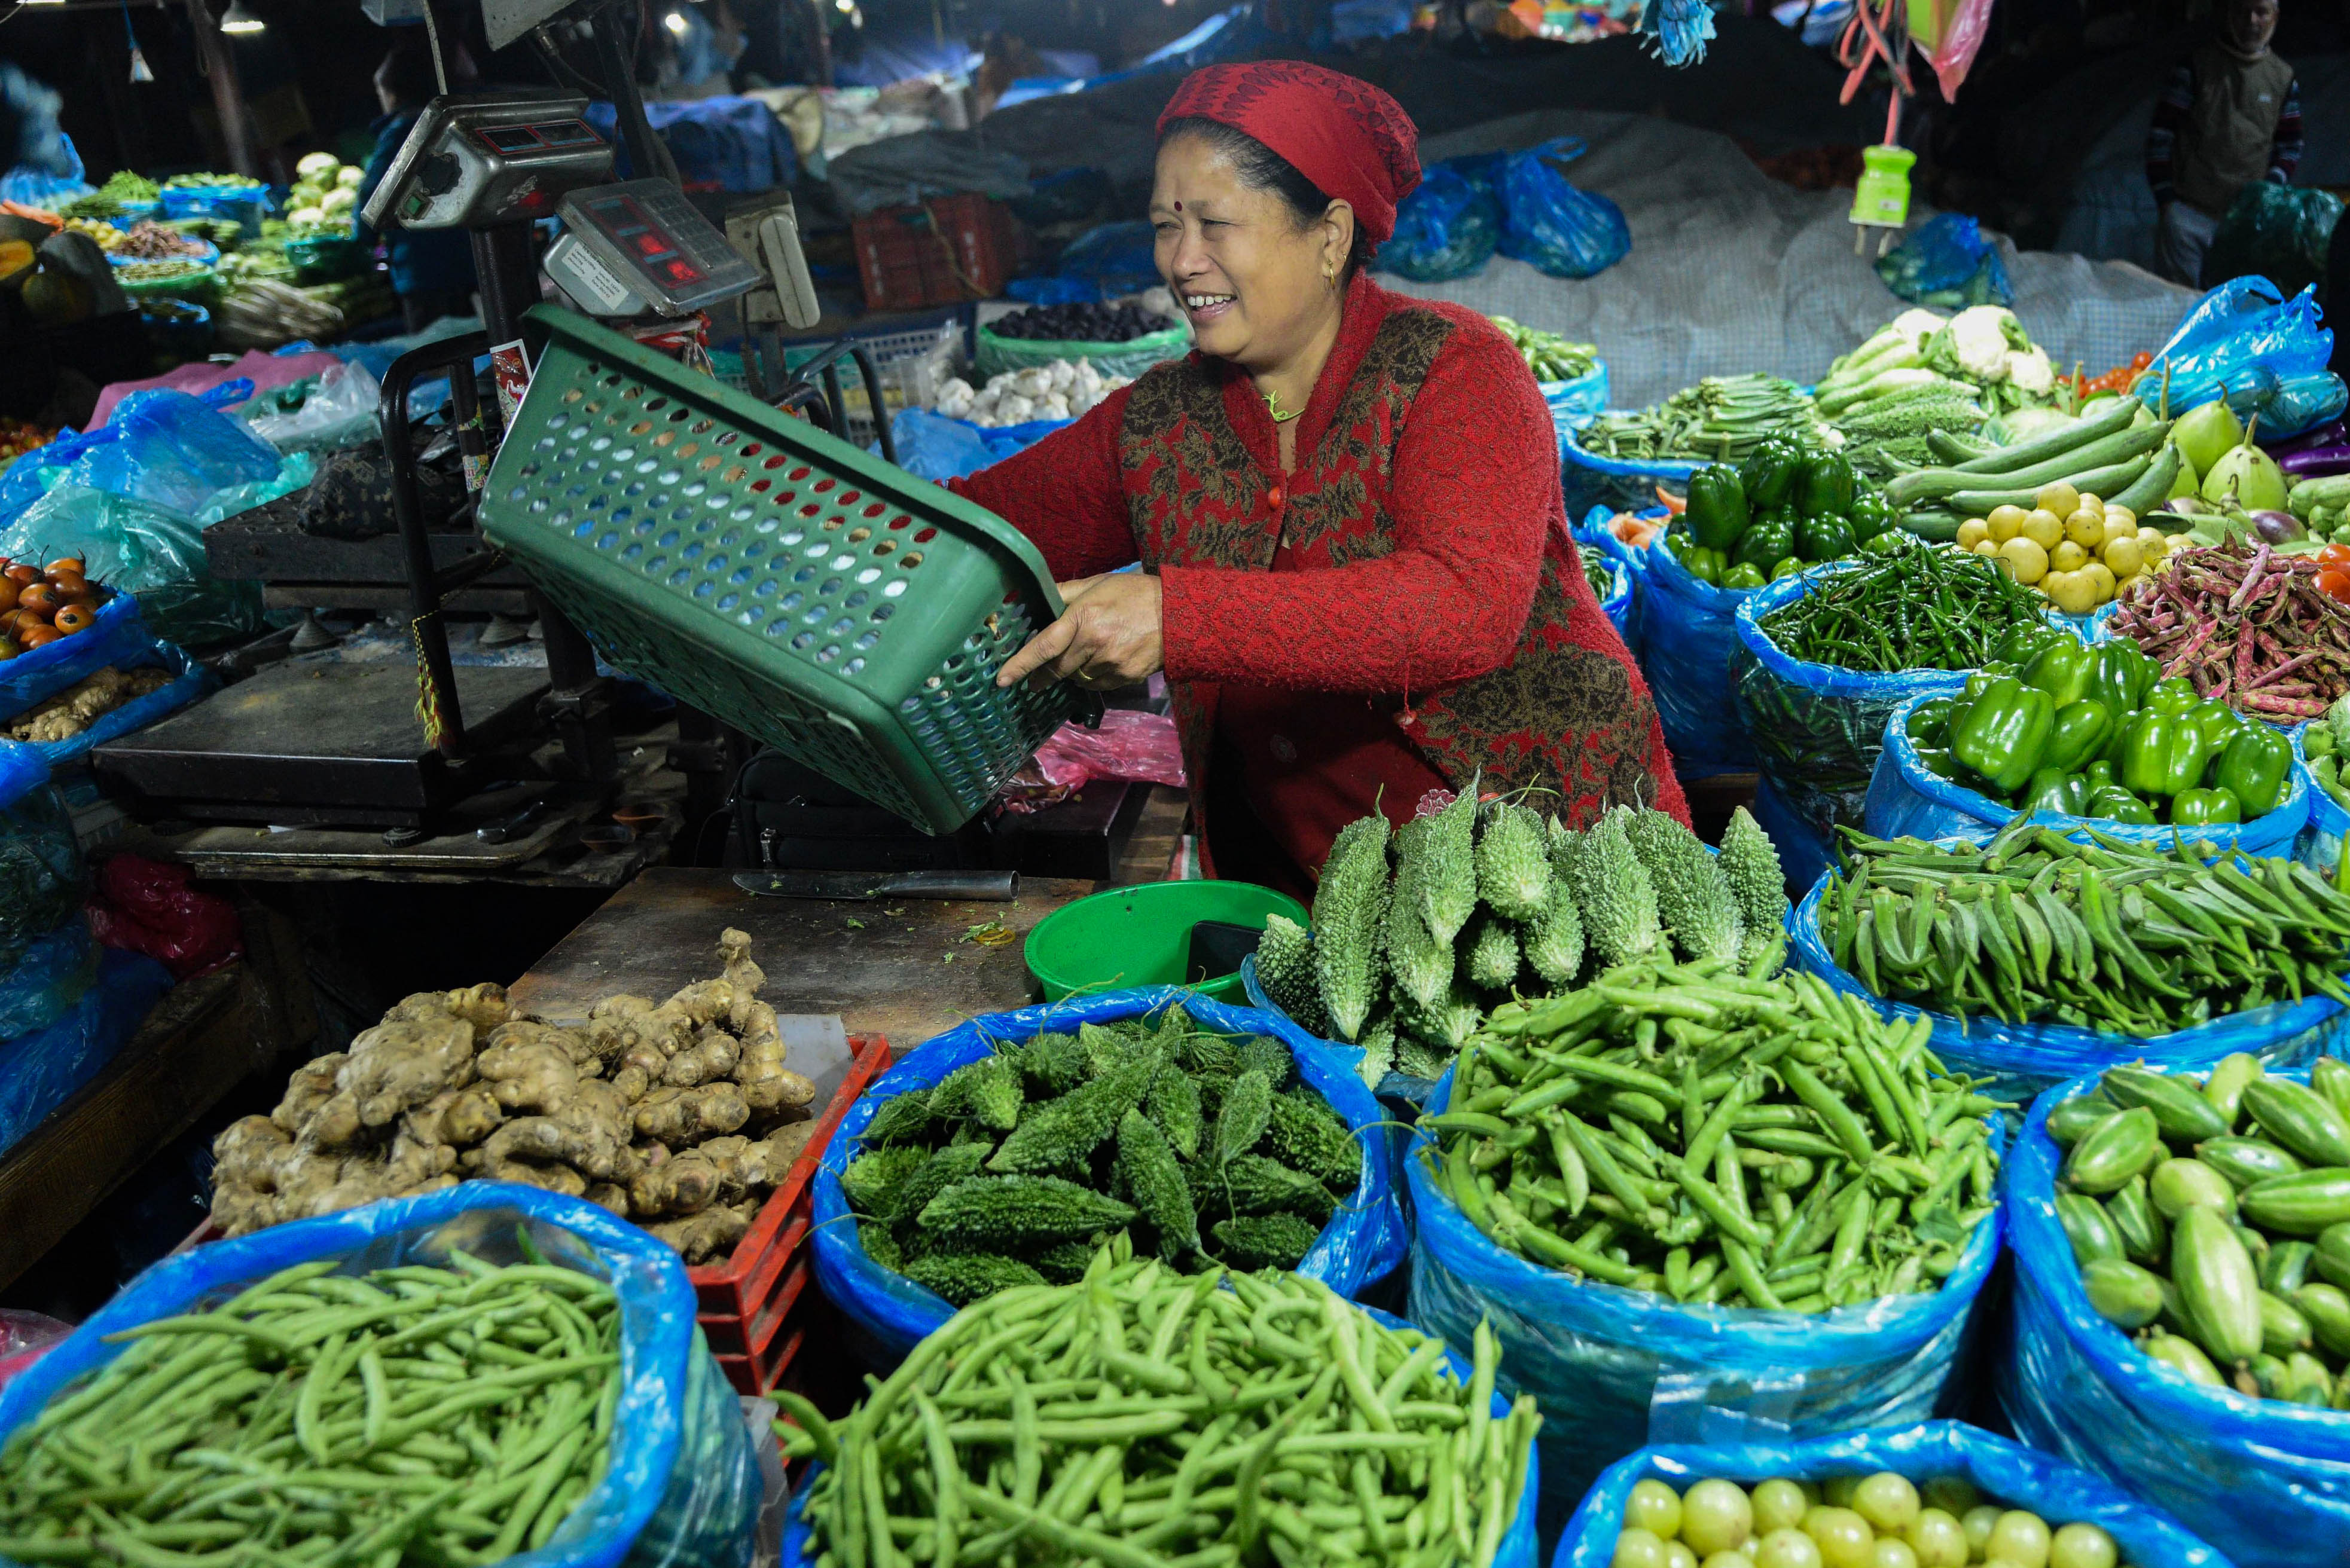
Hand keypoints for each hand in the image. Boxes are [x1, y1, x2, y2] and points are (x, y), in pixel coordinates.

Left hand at [996, 572, 1163, 689]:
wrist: (1178, 615)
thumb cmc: (1134, 594)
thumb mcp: (1097, 584)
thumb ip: (1064, 593)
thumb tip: (1037, 597)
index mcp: (1084, 617)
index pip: (1045, 646)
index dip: (1021, 664)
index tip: (1003, 679)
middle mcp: (1094, 644)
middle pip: (1057, 669)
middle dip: (1043, 675)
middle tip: (1034, 680)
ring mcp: (1111, 664)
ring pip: (1076, 679)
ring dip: (1072, 672)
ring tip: (1084, 656)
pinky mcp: (1124, 678)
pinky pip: (1097, 684)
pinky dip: (1093, 676)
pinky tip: (1103, 661)